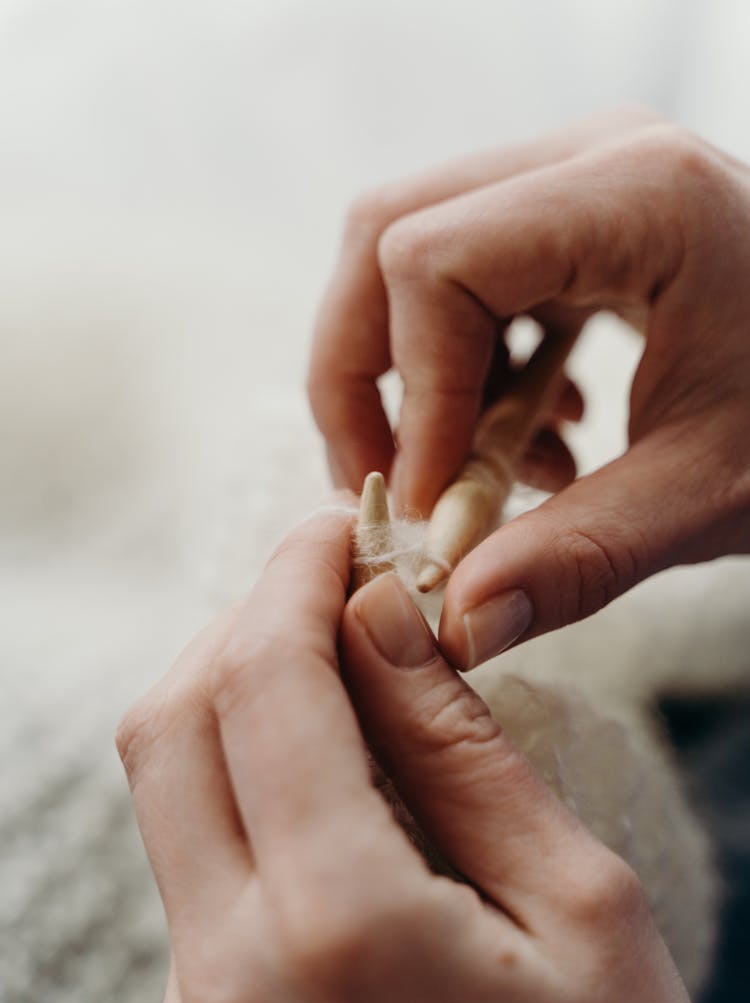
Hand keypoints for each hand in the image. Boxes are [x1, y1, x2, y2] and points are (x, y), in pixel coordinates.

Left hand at [118, 506, 713, 1002]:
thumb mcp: (577, 905)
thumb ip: (459, 748)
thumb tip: (382, 615)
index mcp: (337, 932)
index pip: (263, 684)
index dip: (294, 578)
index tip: (337, 530)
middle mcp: (227, 983)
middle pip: (173, 723)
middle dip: (246, 622)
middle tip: (330, 585)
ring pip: (167, 796)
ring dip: (236, 702)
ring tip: (338, 674)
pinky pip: (192, 877)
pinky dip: (242, 795)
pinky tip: (329, 791)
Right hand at [308, 107, 749, 666]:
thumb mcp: (711, 493)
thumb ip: (580, 559)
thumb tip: (456, 626)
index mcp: (639, 197)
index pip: (435, 261)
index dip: (410, 394)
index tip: (433, 504)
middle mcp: (593, 158)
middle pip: (388, 234)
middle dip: (361, 378)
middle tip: (393, 485)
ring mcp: (578, 178)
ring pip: (406, 252)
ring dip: (410, 379)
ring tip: (481, 473)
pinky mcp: (572, 217)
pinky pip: (459, 275)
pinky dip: (461, 369)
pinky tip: (534, 438)